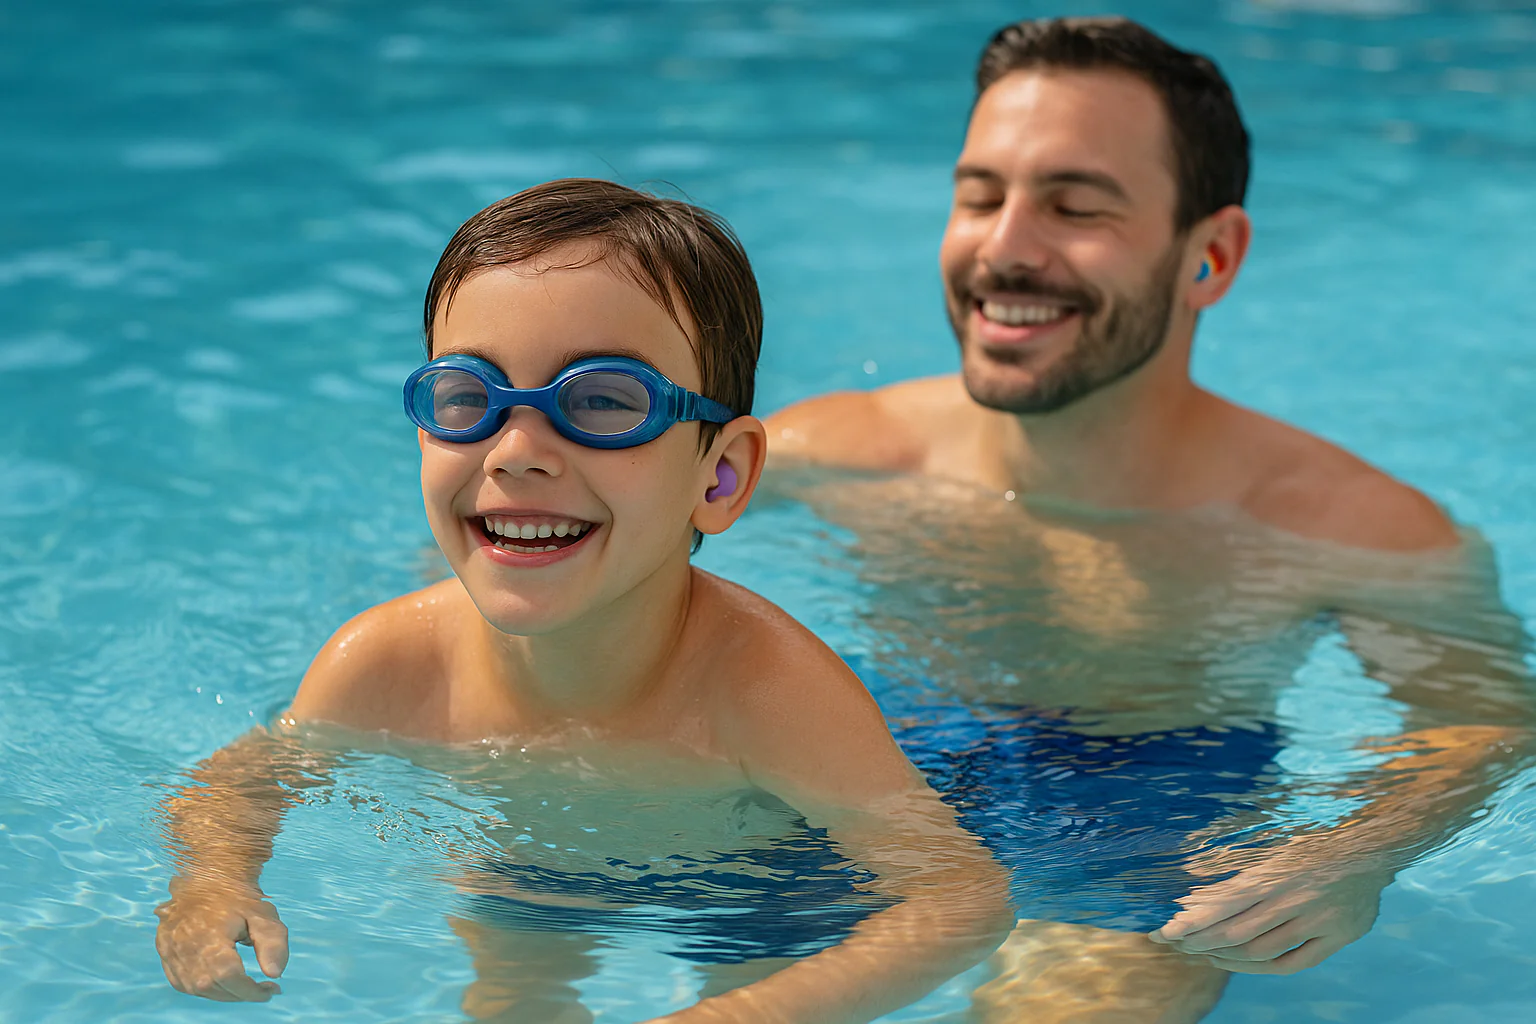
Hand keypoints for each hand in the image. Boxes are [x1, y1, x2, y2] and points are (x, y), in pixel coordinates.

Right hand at [155, 883, 288, 1000]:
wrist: (208, 877)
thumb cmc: (240, 898)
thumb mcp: (264, 915)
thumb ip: (273, 943)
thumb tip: (275, 973)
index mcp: (210, 934)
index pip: (229, 975)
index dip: (251, 990)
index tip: (271, 989)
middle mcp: (184, 944)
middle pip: (212, 986)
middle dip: (240, 994)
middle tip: (261, 988)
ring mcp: (169, 949)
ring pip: (196, 988)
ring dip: (223, 993)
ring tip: (243, 984)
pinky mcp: (164, 951)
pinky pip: (182, 982)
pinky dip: (203, 988)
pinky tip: (221, 982)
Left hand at [1147, 836, 1393, 974]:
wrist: (1371, 849)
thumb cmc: (1312, 844)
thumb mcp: (1272, 845)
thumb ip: (1235, 866)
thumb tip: (1190, 873)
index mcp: (1273, 874)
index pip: (1221, 905)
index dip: (1191, 923)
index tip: (1164, 932)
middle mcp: (1293, 900)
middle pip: (1236, 933)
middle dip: (1200, 942)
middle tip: (1177, 944)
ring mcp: (1317, 922)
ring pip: (1261, 951)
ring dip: (1226, 956)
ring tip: (1202, 952)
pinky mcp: (1337, 938)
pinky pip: (1293, 963)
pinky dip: (1261, 967)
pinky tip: (1237, 962)